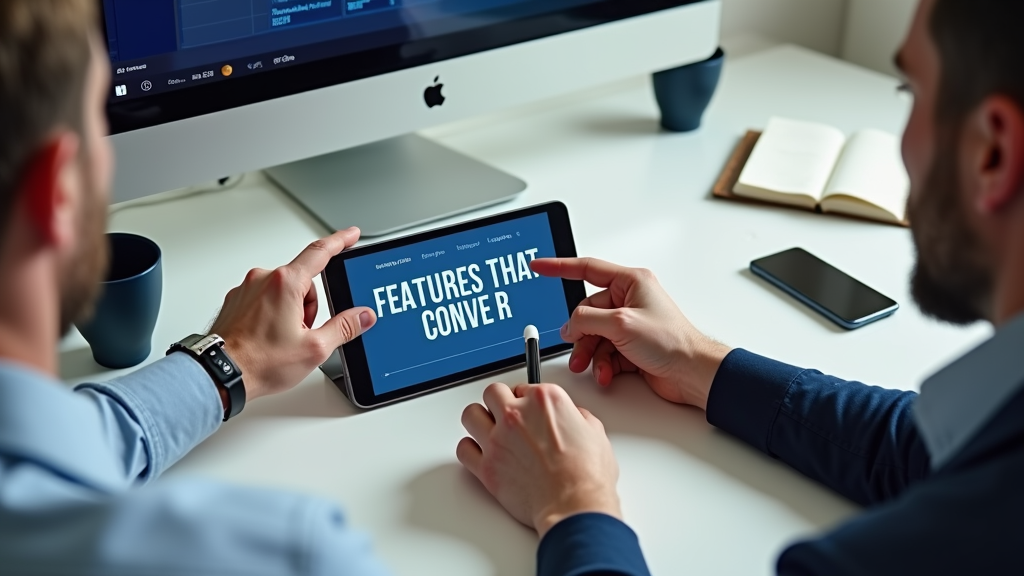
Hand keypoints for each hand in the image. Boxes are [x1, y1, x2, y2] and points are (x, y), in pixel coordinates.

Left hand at [209, 228, 376, 401]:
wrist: (220, 375)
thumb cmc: (259, 361)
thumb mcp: (314, 347)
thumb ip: (344, 327)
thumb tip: (362, 316)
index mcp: (285, 283)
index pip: (320, 252)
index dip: (340, 241)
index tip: (351, 235)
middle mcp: (263, 279)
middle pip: (303, 282)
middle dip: (310, 306)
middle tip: (304, 333)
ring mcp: (246, 290)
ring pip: (284, 292)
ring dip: (291, 312)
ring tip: (283, 340)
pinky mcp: (236, 302)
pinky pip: (265, 300)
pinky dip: (272, 315)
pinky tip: (269, 339)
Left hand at [457, 383, 621, 537]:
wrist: (574, 505)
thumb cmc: (586, 475)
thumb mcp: (594, 431)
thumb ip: (577, 416)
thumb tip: (571, 417)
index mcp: (544, 400)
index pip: (524, 387)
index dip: (527, 399)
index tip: (529, 408)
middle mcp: (517, 415)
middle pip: (493, 392)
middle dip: (500, 401)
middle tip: (507, 413)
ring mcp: (498, 440)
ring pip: (470, 414)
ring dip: (479, 420)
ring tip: (489, 428)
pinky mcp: (486, 466)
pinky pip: (463, 449)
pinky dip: (469, 449)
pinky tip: (480, 452)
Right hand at [531, 258, 730, 410]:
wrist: (692, 373)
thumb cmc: (672, 341)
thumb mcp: (621, 324)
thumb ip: (587, 320)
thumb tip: (570, 325)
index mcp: (630, 282)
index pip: (586, 269)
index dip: (559, 267)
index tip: (538, 266)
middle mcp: (629, 300)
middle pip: (587, 311)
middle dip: (581, 333)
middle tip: (576, 346)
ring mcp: (630, 324)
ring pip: (593, 335)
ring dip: (590, 352)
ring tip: (591, 365)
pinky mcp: (631, 346)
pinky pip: (604, 351)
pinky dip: (602, 363)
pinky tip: (607, 372)